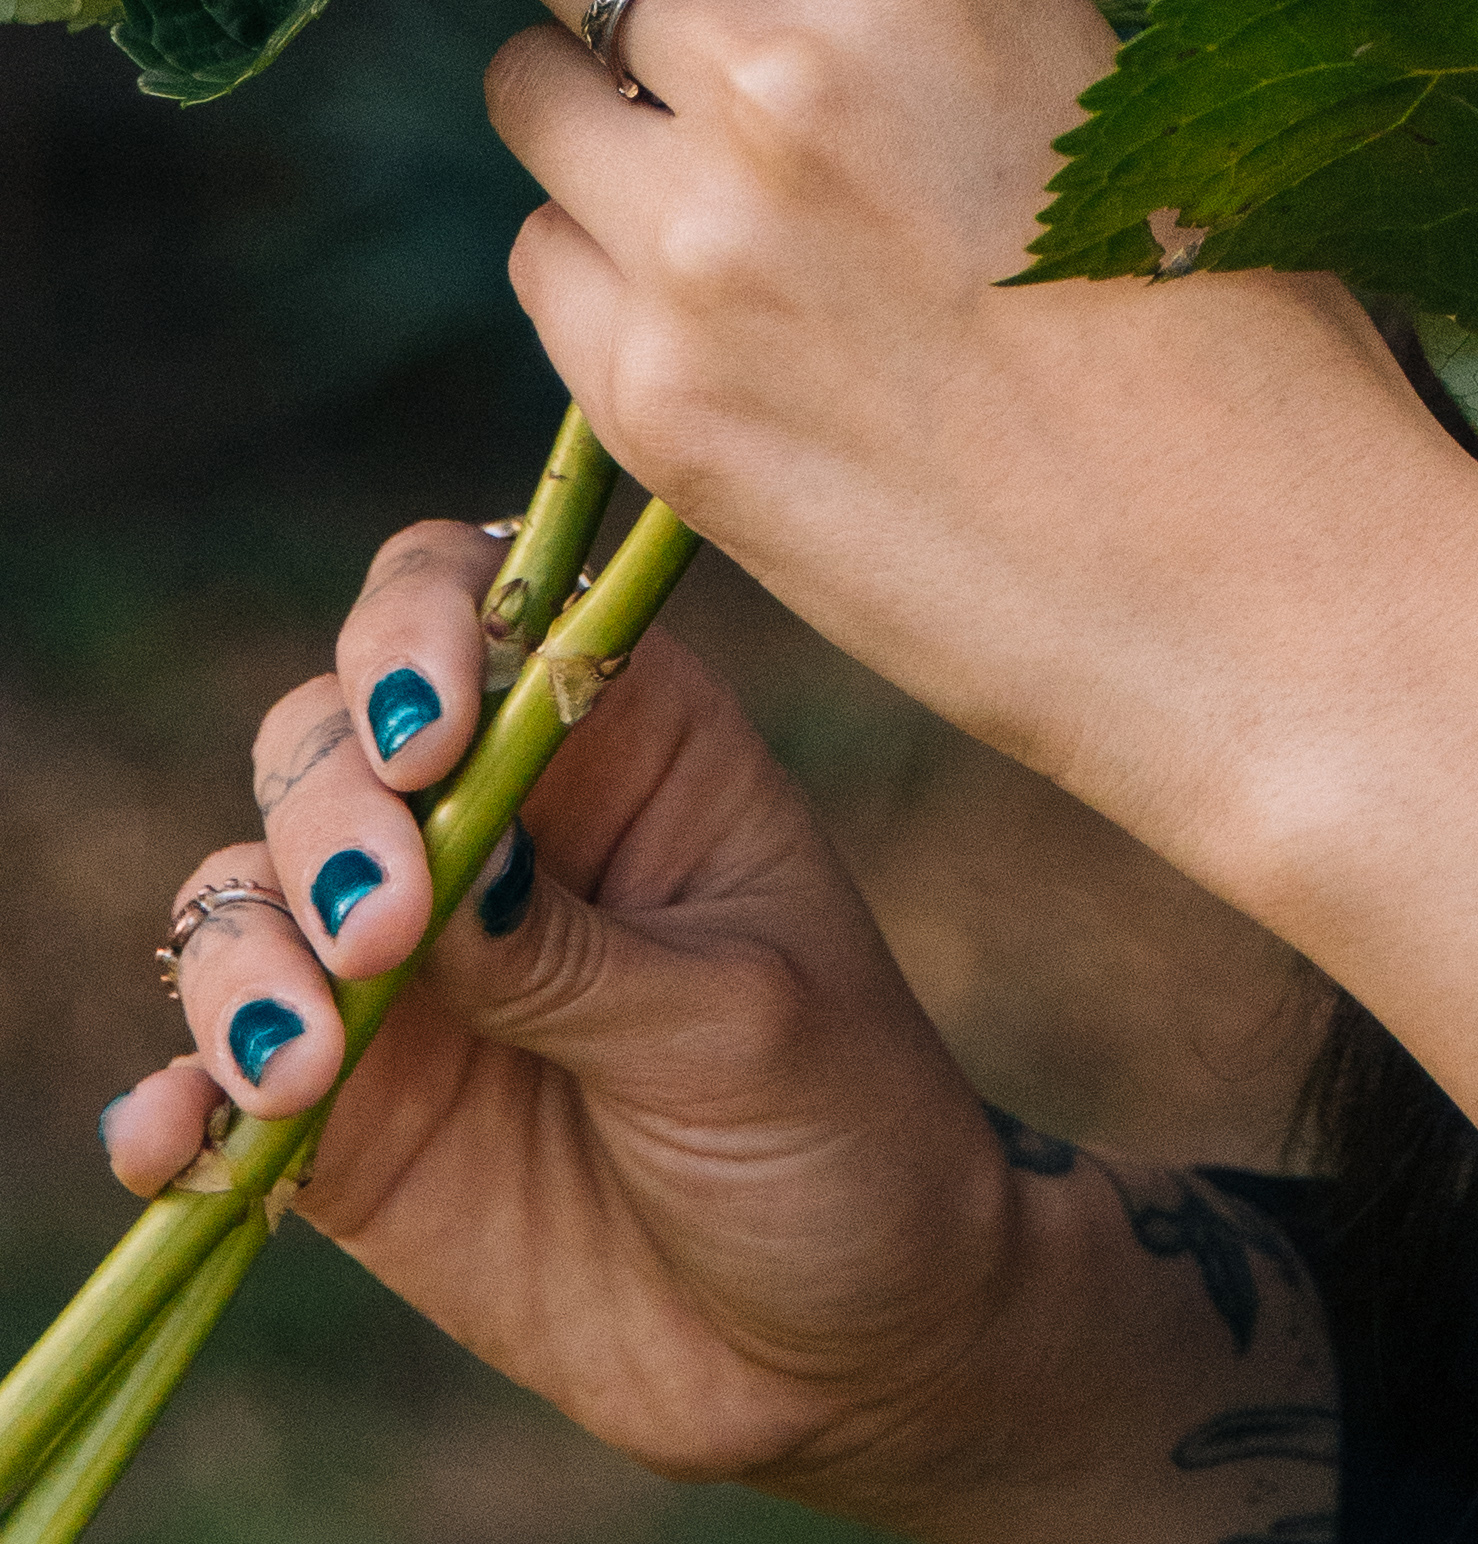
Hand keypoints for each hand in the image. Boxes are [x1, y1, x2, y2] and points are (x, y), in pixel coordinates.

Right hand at [101, 526, 1234, 1529]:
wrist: (832, 1342)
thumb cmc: (841, 1132)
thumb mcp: (741, 1024)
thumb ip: (578, 953)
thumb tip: (436, 882)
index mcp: (625, 743)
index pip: (483, 601)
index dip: (419, 628)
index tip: (425, 734)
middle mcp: (497, 829)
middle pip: (329, 737)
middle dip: (328, 813)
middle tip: (388, 931)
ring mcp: (407, 972)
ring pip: (247, 895)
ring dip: (245, 960)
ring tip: (304, 1068)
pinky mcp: (346, 1118)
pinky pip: (209, 1082)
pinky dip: (169, 1100)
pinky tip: (172, 1139)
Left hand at [490, 0, 1477, 1115]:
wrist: (1259, 588)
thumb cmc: (1225, 313)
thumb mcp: (1090, 63)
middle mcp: (787, 66)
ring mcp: (699, 237)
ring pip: (522, 84)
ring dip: (585, 100)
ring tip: (698, 164)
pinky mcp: (650, 396)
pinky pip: (542, 255)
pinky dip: (600, 258)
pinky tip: (719, 304)